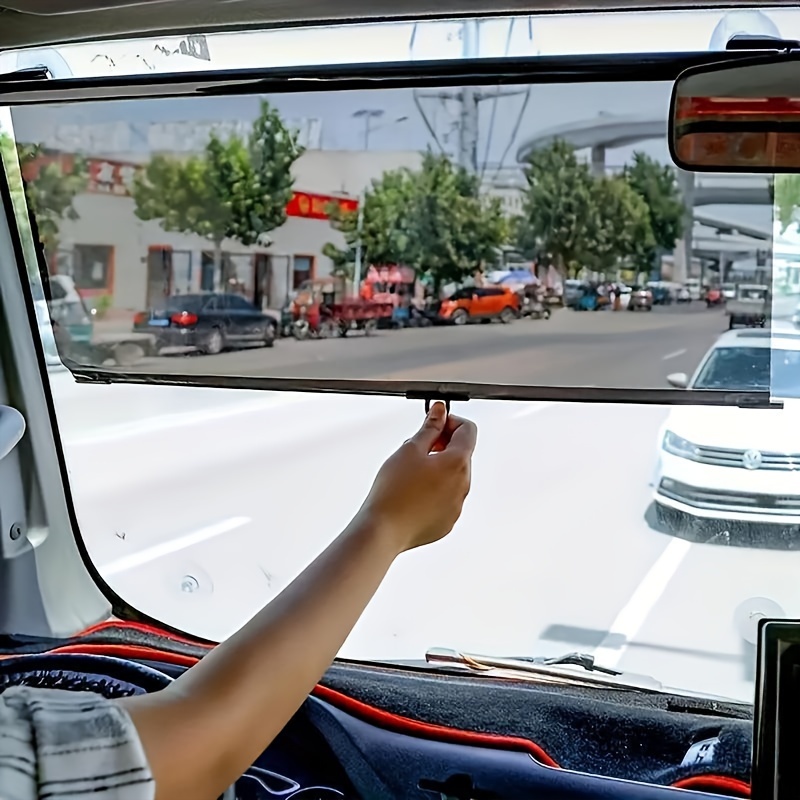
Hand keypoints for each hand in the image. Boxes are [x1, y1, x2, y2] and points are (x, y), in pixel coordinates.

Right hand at [356, 402, 476, 552]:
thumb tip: (440, 412)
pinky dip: (434, 490)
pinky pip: (446, 498)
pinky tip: (413, 493)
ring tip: (411, 473)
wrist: (383, 530)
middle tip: (418, 447)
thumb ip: (430, 427)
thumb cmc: (393, 491)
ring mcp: (456, 506)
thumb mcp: (410, 449)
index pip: (468, 430)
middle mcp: (463, 485)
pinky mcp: (447, 521)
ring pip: (453, 477)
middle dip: (443, 445)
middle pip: (461, 454)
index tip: (434, 423)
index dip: (450, 421)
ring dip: (438, 468)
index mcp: (458, 463)